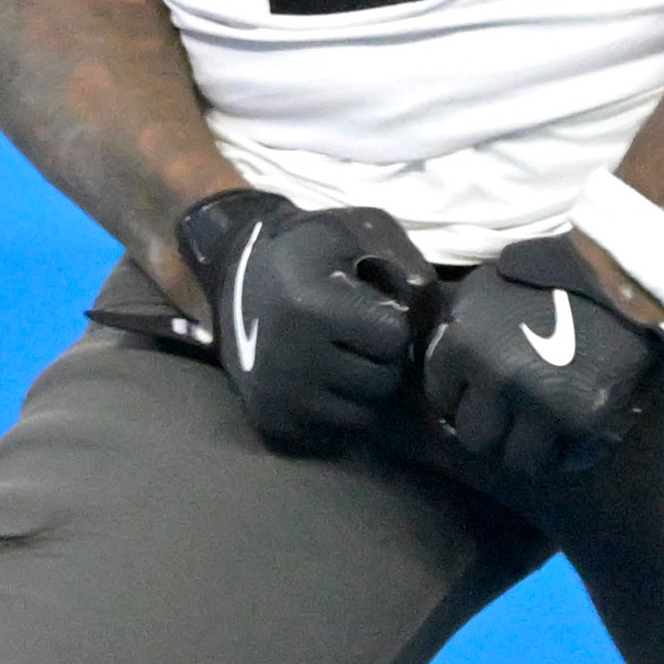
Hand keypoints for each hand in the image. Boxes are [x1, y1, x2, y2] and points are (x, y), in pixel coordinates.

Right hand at [174, 189, 438, 454]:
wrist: (232, 272)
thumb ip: (399, 261)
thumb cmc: (302, 250)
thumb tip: (430, 307)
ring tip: (343, 357)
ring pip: (361, 414)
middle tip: (360, 337)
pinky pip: (331, 432)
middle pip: (381, 381)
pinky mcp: (270, 420)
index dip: (391, 322)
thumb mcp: (350, 232)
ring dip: (362, 389)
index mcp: (311, 308)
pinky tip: (323, 378)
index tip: (372, 309)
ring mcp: (279, 396)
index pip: (392, 338)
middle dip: (381, 360)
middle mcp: (292, 359)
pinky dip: (336, 408)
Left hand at [422, 232, 663, 478]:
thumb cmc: (546, 278)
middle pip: (475, 437)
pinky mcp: (584, 421)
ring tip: (545, 422)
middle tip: (513, 410)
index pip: (441, 396)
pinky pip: (564, 460)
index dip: (462, 394)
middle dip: (492, 427)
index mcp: (465, 340)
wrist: (618, 277)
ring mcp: (541, 403)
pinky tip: (573, 424)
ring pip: (519, 460)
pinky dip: (568, 450)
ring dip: (530, 446)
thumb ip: (459, 327)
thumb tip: (444, 368)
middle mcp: (498, 376)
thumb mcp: (486, 288)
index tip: (481, 388)